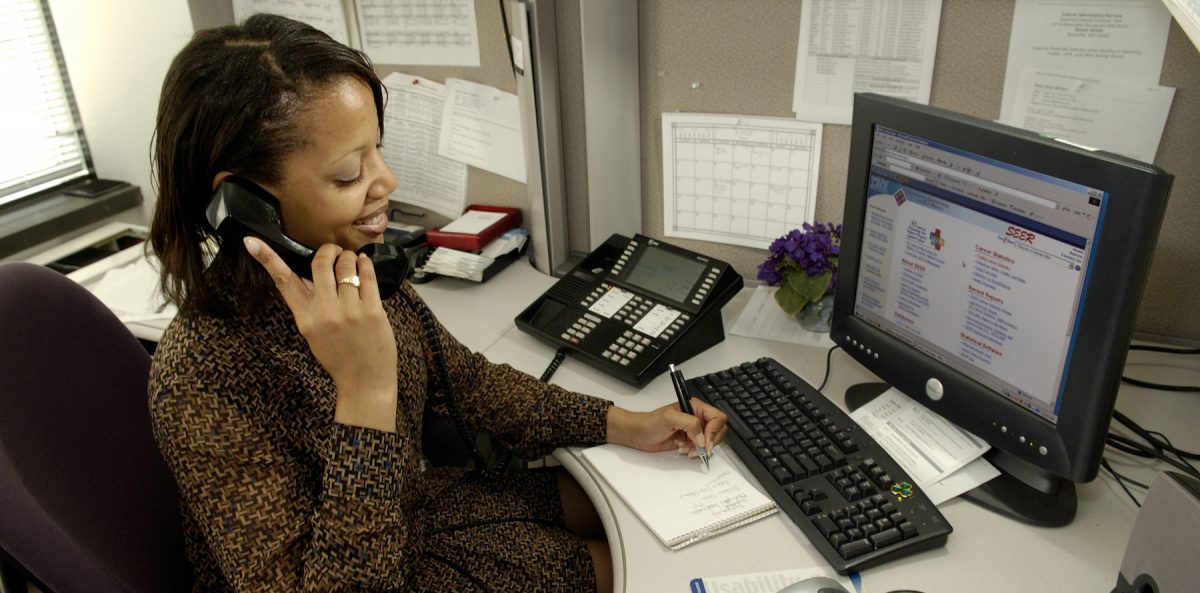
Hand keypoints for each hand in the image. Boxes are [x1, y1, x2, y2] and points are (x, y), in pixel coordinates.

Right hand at [244, 237, 397, 431]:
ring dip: (348, 256)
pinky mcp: (373, 311)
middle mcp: (325, 311)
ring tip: (351, 261)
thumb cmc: (339, 357)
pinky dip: (365, 263)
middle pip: (320, 263)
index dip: (267, 259)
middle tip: (333, 251)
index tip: (251, 241)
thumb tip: (308, 275)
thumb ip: (309, 305)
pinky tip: (363, 263)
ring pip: (346, 265)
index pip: (283, 281)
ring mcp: (350, 310)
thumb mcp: (313, 333)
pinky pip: (367, 275)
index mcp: (305, 318)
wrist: (364, 382)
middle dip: (327, 250)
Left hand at [607, 399, 727, 456]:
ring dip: (699, 448)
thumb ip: (689, 424)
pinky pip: (700, 448)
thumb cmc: (650, 422)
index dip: (714, 431)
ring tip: (686, 447)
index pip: (717, 417)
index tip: (705, 442)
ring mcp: (694, 430)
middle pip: (718, 430)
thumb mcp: (669, 418)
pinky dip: (693, 451)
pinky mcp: (689, 440)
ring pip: (710, 441)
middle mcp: (697, 417)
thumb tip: (702, 436)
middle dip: (709, 441)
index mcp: (695, 407)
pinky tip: (682, 448)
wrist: (639, 434)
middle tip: (699, 448)